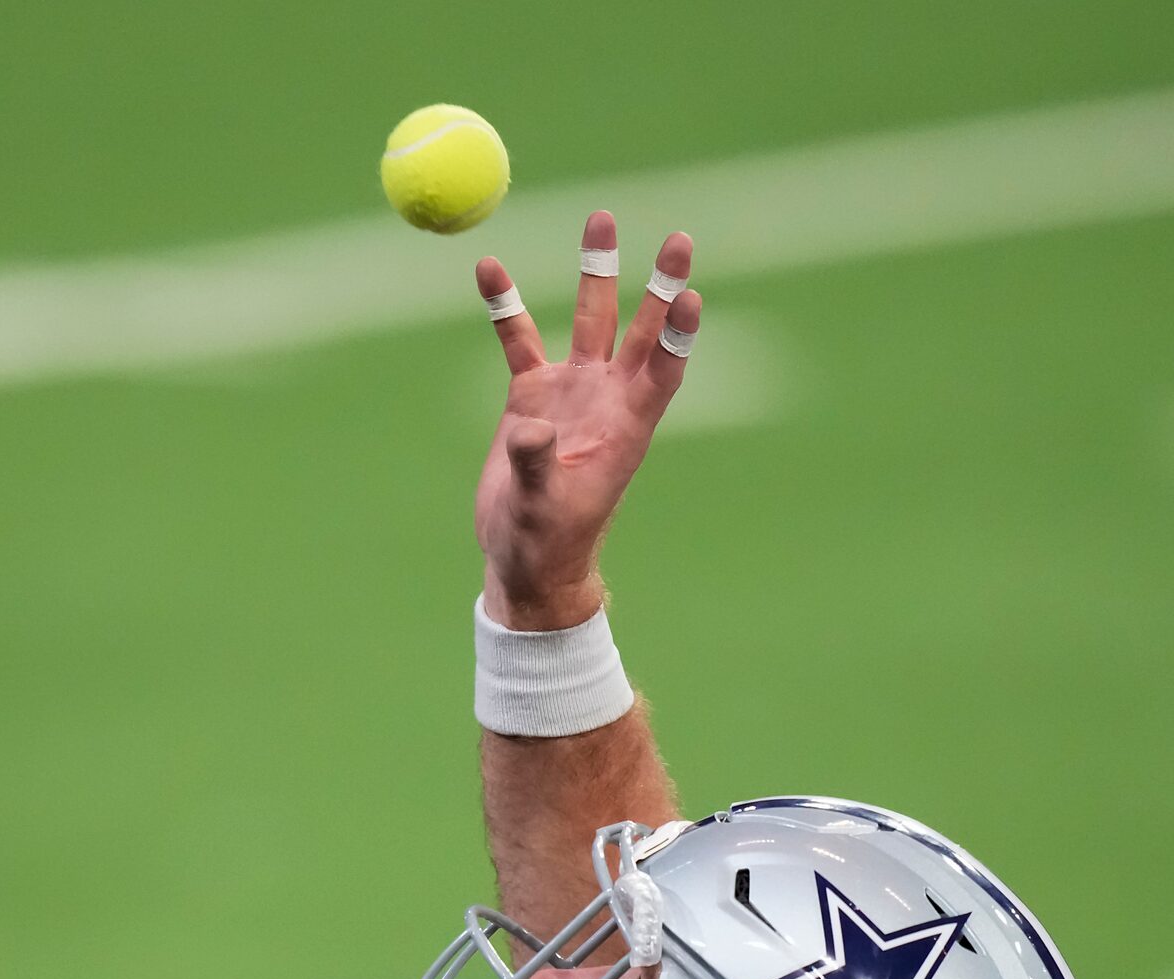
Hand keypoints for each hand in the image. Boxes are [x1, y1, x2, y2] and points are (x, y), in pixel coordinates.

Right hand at [475, 212, 700, 630]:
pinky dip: (504, 305)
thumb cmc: (547, 543)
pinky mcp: (531, 395)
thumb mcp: (544, 509)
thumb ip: (539, 466)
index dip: (677, 333)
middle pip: (640, 328)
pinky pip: (518, 339)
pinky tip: (489, 269)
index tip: (689, 295)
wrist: (523, 559)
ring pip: (587, 319)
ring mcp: (571, 391)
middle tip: (679, 237)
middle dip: (659, 283)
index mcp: (626, 427)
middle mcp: (606, 399)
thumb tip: (533, 429)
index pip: (663, 369)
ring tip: (601, 218)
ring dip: (594, 271)